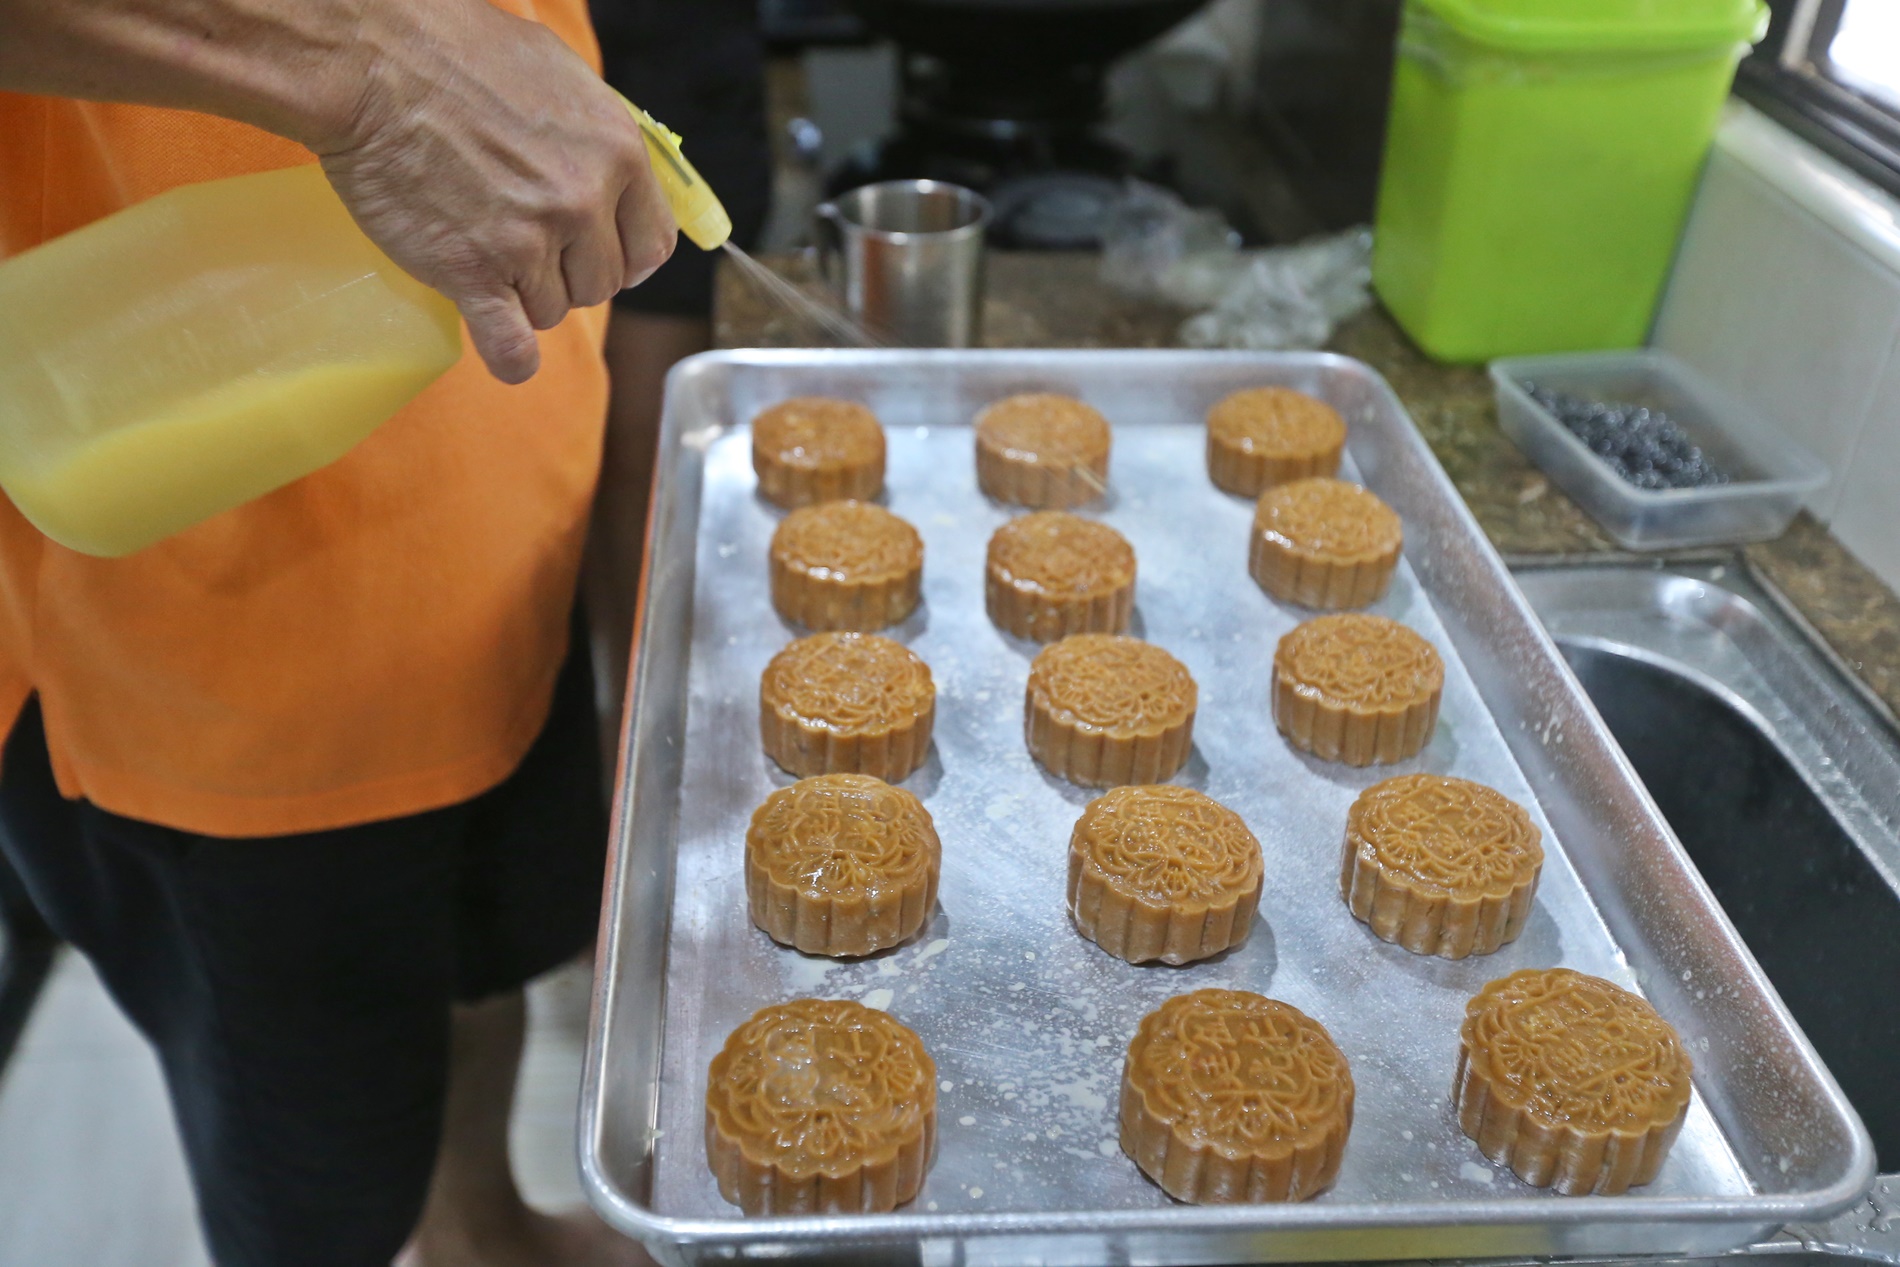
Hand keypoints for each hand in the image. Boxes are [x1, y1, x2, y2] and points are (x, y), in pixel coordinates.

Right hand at [315, 2, 677, 383]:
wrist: (374, 62)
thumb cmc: (459, 54)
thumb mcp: (562, 75)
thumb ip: (600, 137)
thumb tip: (621, 178)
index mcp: (618, 153)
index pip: (652, 244)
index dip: (622, 255)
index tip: (595, 253)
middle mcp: (585, 202)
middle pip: (600, 283)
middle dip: (566, 272)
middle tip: (520, 241)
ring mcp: (530, 242)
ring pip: (554, 311)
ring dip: (524, 296)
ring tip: (484, 250)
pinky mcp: (474, 273)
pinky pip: (512, 346)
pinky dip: (510, 357)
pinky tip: (502, 348)